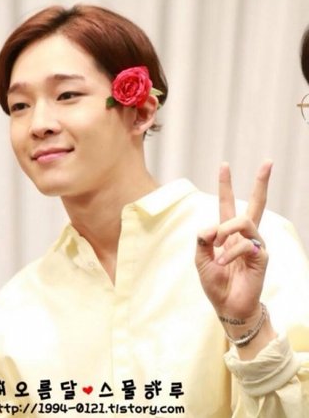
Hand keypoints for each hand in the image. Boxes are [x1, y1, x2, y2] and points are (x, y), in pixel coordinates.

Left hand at [195, 161, 271, 321]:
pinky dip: (228, 253)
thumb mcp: (200, 259)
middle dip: (261, 182)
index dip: (225, 185)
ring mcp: (254, 244)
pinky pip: (243, 244)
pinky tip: (222, 263)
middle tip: (268, 162)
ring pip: (243, 221)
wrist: (227, 306)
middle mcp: (243, 235)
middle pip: (255, 203)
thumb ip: (202, 241)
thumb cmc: (215, 283)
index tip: (224, 165)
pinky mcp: (261, 256)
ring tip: (216, 249)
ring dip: (225, 231)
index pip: (227, 204)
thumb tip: (210, 226)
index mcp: (227, 233)